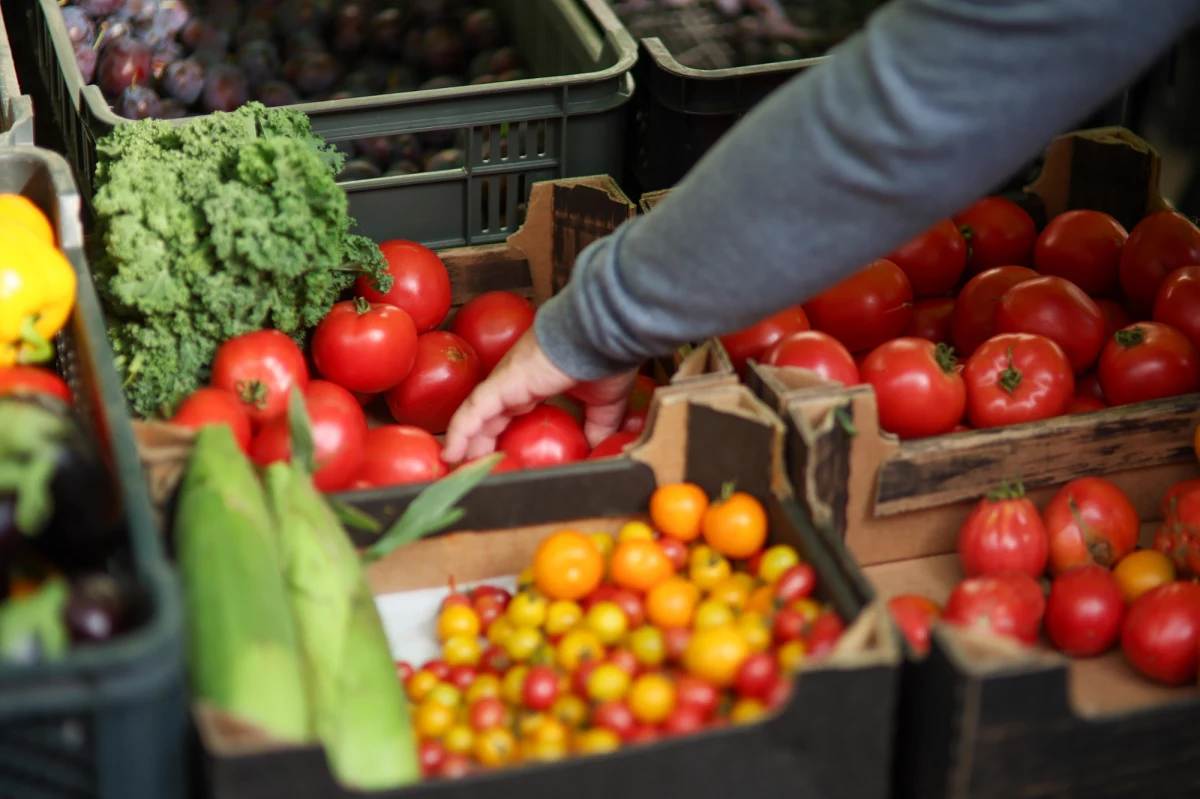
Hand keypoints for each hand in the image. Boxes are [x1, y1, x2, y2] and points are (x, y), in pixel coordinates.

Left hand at [441, 329, 637, 463]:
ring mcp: (506, 380)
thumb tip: (596, 449)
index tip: (500, 456)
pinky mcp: (501, 384)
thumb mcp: (604, 402)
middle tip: (473, 469)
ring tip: (456, 467)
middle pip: (489, 417)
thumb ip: (598, 426)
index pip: (510, 411)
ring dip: (466, 442)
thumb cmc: (603, 358)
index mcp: (536, 381)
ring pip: (476, 416)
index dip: (502, 433)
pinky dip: (459, 432)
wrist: (600, 334)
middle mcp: (515, 379)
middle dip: (481, 444)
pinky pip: (472, 411)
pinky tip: (451, 454)